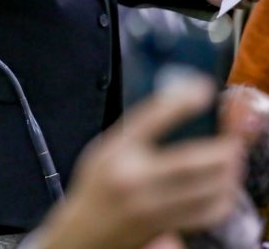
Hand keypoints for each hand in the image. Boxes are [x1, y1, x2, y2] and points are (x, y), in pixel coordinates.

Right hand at [30, 77, 244, 248]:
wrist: (85, 231)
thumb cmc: (98, 185)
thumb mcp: (107, 148)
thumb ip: (138, 130)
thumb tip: (178, 104)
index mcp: (115, 151)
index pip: (149, 120)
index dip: (179, 103)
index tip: (203, 88)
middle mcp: (133, 178)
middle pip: (191, 161)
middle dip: (223, 147)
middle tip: (234, 136)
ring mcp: (151, 206)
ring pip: (206, 188)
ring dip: (228, 171)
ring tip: (232, 158)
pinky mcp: (166, 226)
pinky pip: (208, 212)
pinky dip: (224, 196)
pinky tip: (223, 184)